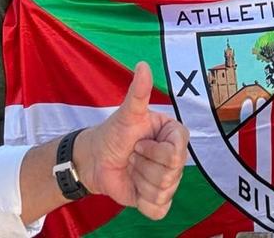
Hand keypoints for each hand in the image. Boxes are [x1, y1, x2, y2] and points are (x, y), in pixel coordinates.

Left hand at [74, 62, 188, 219]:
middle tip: (133, 155)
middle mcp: (177, 158)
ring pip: (162, 191)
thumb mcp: (126, 113)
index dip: (153, 150)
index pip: (175, 153)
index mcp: (176, 136)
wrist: (96, 160)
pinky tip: (134, 187)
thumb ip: (138, 92)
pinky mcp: (159, 200)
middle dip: (143, 166)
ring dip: (139, 181)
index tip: (139, 142)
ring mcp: (169, 181)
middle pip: (170, 174)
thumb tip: (143, 65)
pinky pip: (158, 209)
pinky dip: (142, 201)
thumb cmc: (114, 133)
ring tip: (132, 168)